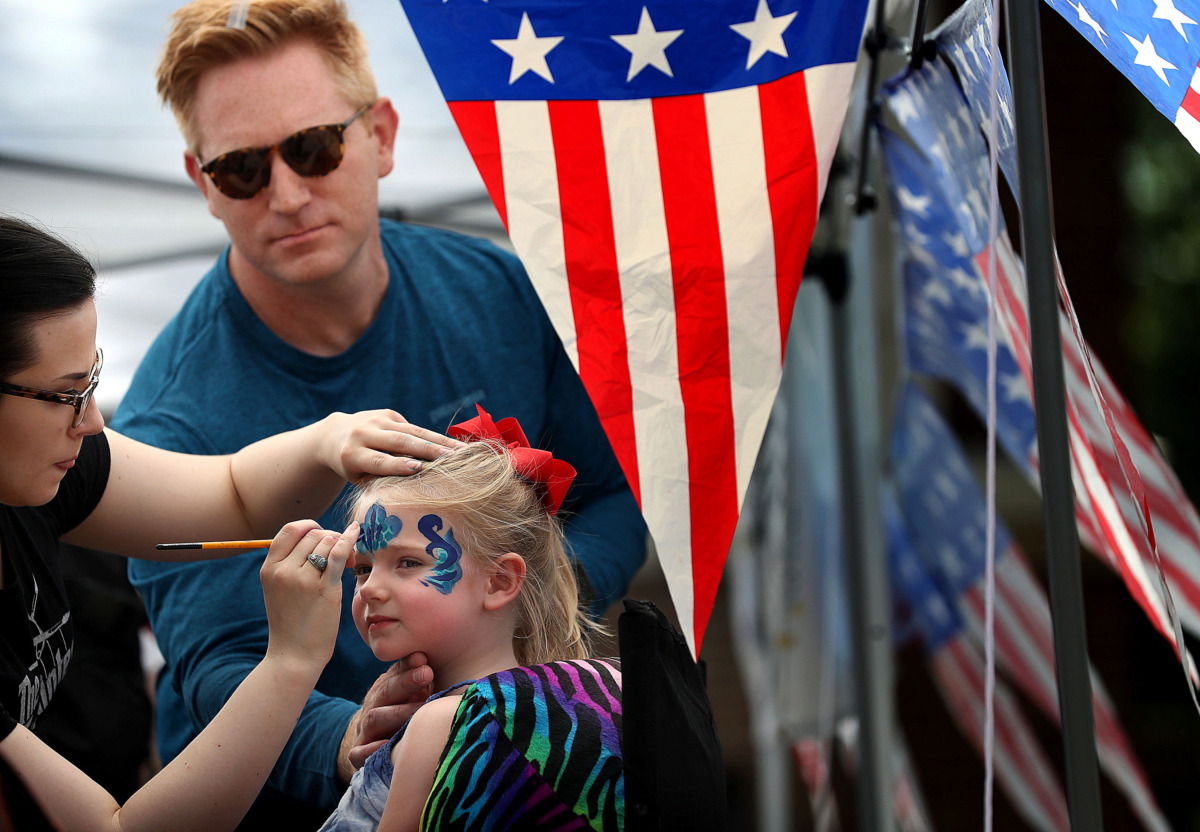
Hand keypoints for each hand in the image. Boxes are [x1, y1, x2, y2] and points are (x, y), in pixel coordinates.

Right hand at [260, 521, 356, 670]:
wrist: (294, 654)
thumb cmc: (291, 620)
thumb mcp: (278, 588)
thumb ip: (290, 562)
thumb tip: (319, 535)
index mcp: (269, 568)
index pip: (291, 529)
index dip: (310, 527)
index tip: (322, 538)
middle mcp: (283, 570)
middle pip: (314, 534)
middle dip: (330, 537)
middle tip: (341, 555)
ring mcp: (303, 579)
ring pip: (328, 542)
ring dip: (341, 546)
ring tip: (348, 563)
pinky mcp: (325, 589)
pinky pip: (338, 553)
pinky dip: (349, 539)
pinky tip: (356, 532)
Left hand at [320, 410, 461, 482]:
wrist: (336, 436)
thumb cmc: (352, 467)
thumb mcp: (359, 478)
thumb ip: (381, 480)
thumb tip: (414, 488)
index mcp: (351, 453)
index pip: (378, 460)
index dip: (398, 465)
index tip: (419, 469)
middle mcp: (363, 432)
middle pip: (399, 441)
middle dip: (427, 450)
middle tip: (452, 458)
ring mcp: (376, 420)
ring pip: (412, 431)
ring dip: (439, 441)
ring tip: (461, 450)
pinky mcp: (388, 414)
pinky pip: (414, 427)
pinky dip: (434, 436)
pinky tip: (453, 445)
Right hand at [337, 653, 432, 783]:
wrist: (376, 744)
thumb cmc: (407, 714)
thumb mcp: (415, 694)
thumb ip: (422, 677)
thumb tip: (430, 658)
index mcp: (386, 687)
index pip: (395, 673)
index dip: (408, 666)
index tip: (424, 658)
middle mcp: (373, 705)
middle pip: (386, 691)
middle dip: (406, 682)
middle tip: (427, 674)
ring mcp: (364, 730)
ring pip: (374, 718)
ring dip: (397, 713)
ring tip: (420, 709)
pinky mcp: (358, 755)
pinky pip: (361, 752)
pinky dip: (373, 749)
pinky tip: (388, 744)